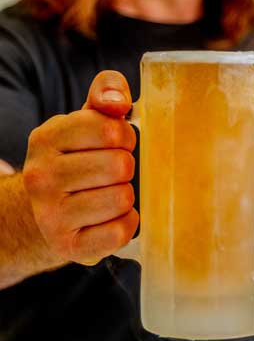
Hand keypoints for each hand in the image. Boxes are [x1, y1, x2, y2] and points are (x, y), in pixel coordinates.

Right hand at [23, 71, 138, 264]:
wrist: (46, 214)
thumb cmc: (78, 160)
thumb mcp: (86, 121)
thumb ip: (106, 93)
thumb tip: (117, 100)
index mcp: (46, 138)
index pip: (110, 129)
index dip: (125, 137)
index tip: (116, 144)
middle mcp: (41, 177)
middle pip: (120, 166)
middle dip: (127, 168)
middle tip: (114, 173)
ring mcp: (51, 215)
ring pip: (122, 199)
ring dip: (126, 197)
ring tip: (110, 195)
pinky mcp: (68, 247)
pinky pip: (120, 232)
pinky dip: (126, 224)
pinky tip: (111, 218)